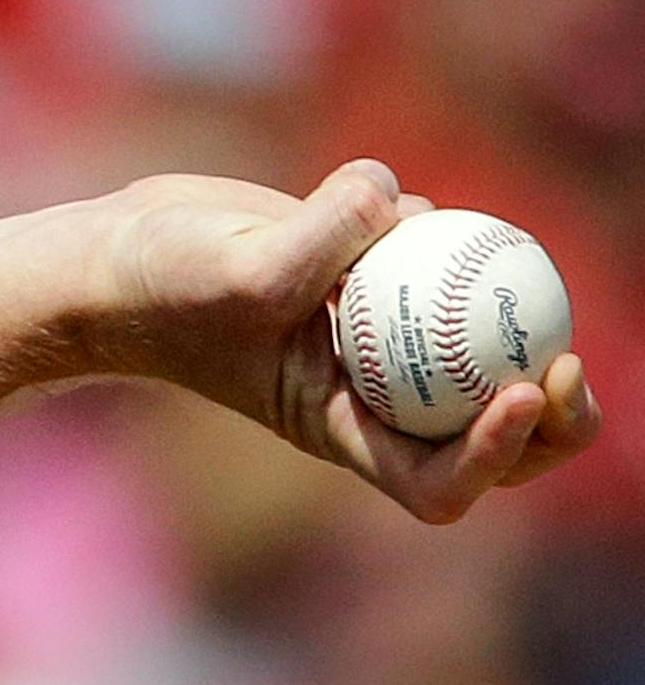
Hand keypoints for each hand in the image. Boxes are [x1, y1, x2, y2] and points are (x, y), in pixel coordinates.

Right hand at [93, 158, 600, 522]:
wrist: (117, 256)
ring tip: (490, 250)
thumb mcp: (238, 273)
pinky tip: (383, 202)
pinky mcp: (369, 273)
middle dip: (554, 411)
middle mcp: (370, 393)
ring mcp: (376, 335)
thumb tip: (402, 203)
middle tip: (566, 357)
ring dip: (503, 307)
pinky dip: (435, 227)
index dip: (497, 453)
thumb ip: (323, 241)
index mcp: (340, 427)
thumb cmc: (162, 288)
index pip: (437, 483)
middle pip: (496, 436)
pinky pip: (441, 259)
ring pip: (483, 343)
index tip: (521, 391)